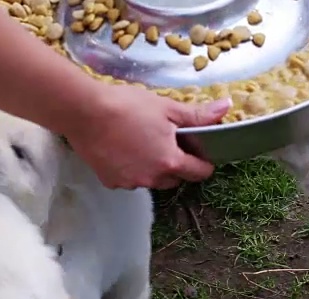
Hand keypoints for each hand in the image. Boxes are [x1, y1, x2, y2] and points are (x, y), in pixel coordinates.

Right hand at [63, 83, 230, 189]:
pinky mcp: (110, 181)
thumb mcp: (166, 108)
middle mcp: (152, 178)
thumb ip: (197, 116)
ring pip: (151, 180)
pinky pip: (129, 179)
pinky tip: (122, 148)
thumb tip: (225, 109)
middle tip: (167, 140)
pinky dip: (130, 168)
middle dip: (176, 164)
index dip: (203, 161)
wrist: (84, 112)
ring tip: (141, 142)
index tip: (199, 150)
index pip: (199, 172)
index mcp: (170, 161)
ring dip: (153, 167)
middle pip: (175, 178)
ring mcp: (130, 182)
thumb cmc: (126, 106)